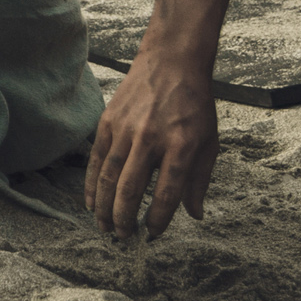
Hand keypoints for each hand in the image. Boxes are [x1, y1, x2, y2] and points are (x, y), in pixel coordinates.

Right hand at [87, 49, 220, 238]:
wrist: (171, 62)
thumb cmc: (195, 105)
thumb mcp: (210, 142)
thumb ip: (201, 180)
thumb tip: (194, 215)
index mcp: (182, 146)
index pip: (167, 192)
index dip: (158, 218)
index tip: (153, 234)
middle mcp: (151, 139)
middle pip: (130, 188)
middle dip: (124, 218)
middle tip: (123, 238)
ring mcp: (126, 129)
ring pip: (108, 175)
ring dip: (104, 205)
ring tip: (104, 226)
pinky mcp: (107, 121)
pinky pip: (96, 158)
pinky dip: (91, 182)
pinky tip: (91, 201)